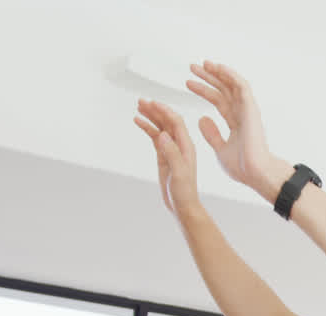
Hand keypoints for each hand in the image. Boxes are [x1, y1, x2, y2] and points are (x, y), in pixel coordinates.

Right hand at [134, 98, 200, 216]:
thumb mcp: (179, 173)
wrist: (182, 205)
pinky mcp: (163, 155)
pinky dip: (147, 128)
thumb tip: (163, 135)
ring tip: (138, 106)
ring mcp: (171, 149)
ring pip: (160, 127)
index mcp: (187, 146)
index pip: (176, 122)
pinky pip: (155, 137)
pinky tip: (138, 121)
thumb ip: (172, 154)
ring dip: (150, 116)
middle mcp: (180, 144)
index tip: (152, 103)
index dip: (165, 111)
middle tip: (141, 101)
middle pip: (167, 121)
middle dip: (155, 110)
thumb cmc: (184, 192)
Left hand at [185, 60, 288, 201]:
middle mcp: (242, 113)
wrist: (255, 173)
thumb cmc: (242, 167)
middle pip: (224, 90)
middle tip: (193, 67)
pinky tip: (219, 67)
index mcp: (236, 122)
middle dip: (208, 78)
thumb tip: (201, 118)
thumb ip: (212, 134)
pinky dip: (231, 75)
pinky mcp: (251, 108)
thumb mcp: (220, 149)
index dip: (204, 90)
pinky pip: (241, 86)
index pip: (218, 101)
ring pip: (232, 85)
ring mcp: (247, 110)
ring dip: (218, 73)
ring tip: (203, 63)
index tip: (188, 83)